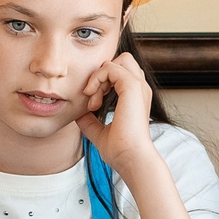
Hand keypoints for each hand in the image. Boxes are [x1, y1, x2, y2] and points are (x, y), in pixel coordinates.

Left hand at [76, 52, 157, 174]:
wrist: (131, 158)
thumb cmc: (120, 150)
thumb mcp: (100, 133)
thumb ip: (90, 121)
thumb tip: (78, 114)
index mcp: (136, 97)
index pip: (119, 74)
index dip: (102, 83)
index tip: (92, 106)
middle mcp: (140, 89)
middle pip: (122, 60)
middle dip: (103, 73)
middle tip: (93, 96)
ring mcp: (138, 86)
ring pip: (117, 60)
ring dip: (98, 76)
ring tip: (92, 98)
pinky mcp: (132, 86)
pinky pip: (110, 67)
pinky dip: (96, 78)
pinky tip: (92, 97)